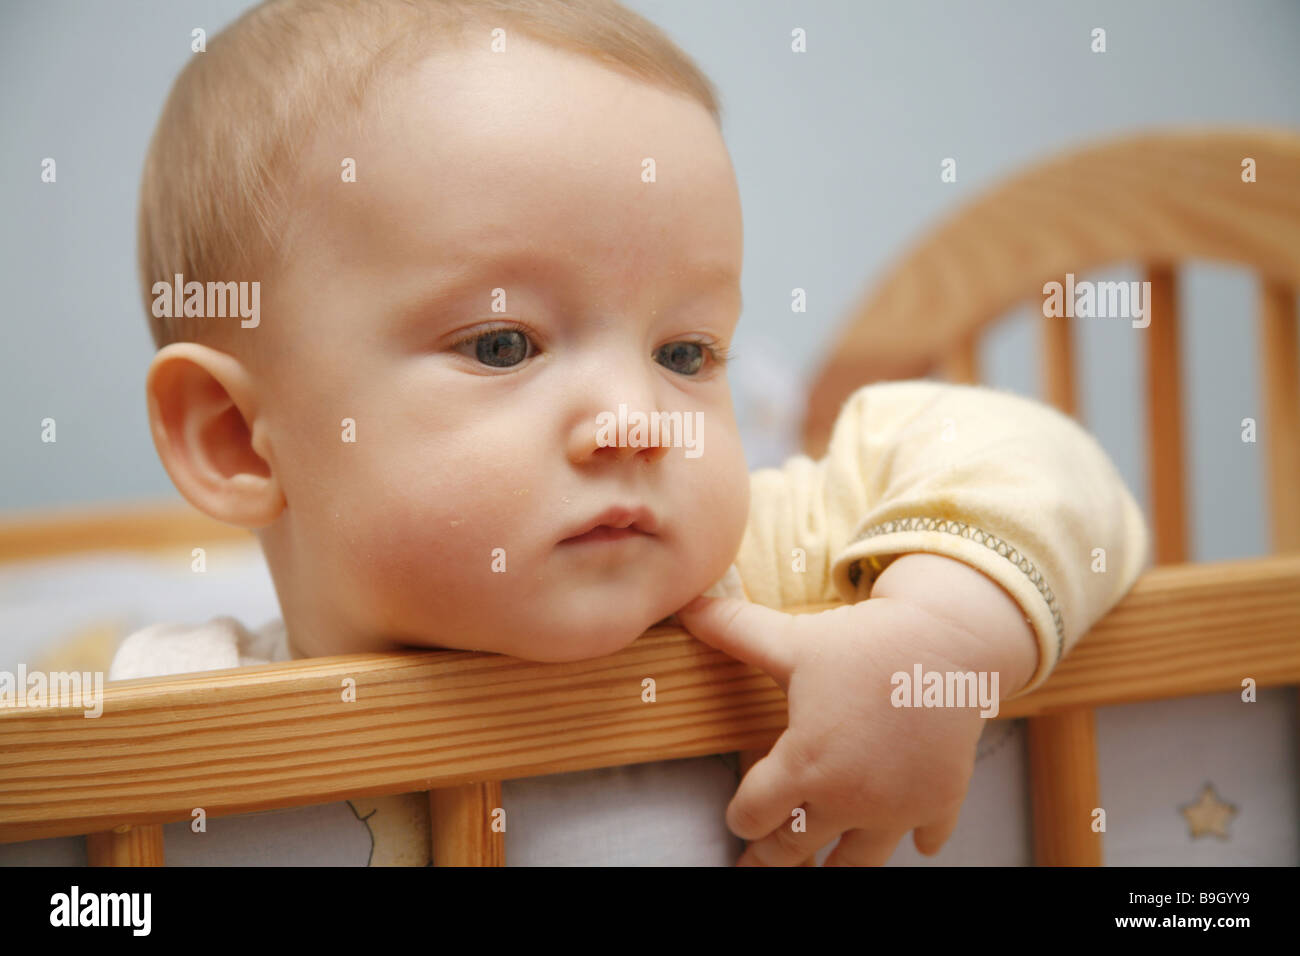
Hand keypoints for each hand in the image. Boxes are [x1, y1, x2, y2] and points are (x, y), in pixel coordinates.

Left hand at [675, 594, 996, 865]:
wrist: (950, 640)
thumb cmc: (866, 641)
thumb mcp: (792, 638)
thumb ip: (735, 631)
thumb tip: (686, 610)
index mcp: (806, 765)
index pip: (753, 815)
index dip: (740, 816)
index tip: (739, 814)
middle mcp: (849, 799)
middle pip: (795, 851)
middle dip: (771, 858)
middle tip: (756, 865)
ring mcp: (897, 808)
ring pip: (857, 863)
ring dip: (834, 866)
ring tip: (820, 868)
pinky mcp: (940, 802)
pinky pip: (924, 839)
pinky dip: (914, 839)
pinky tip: (909, 838)